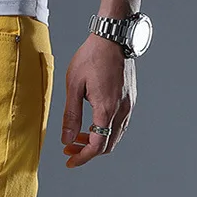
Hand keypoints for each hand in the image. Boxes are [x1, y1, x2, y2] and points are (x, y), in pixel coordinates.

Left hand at [61, 34, 136, 167]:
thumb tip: (67, 140)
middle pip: (107, 145)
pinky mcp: (130, 99)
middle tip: (69, 149)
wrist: (114, 35)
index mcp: (107, 108)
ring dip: (96, 142)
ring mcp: (128, 105)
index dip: (82, 157)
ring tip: (76, 137)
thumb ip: (71, 116)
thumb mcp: (74, 86)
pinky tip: (90, 125)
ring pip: (114, 136)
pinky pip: (119, 125)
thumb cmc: (92, 56)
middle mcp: (122, 110)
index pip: (97, 145)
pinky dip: (104, 132)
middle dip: (87, 152)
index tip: (69, 161)